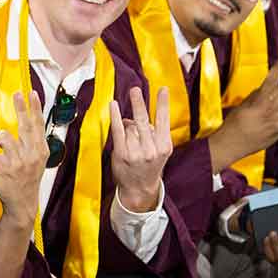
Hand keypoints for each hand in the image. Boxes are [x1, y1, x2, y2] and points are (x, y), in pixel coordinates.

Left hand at [0, 91, 45, 223]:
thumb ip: (33, 142)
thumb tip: (28, 121)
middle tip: (17, 94)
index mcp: (40, 150)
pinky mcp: (3, 169)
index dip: (35, 108)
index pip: (38, 125)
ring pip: (5, 137)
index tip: (32, 93)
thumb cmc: (28, 179)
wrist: (23, 203)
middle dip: (21, 109)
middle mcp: (31, 154)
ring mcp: (17, 162)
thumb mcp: (37, 160)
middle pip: (25, 126)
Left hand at [109, 86, 172, 213]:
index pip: (164, 120)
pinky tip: (113, 106)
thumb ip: (153, 132)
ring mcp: (136, 152)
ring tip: (131, 131)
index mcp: (164, 146)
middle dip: (139, 103)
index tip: (163, 89)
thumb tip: (134, 117)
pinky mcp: (122, 154)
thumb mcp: (159, 150)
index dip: (163, 104)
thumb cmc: (149, 166)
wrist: (140, 188)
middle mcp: (151, 149)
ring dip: (129, 125)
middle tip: (135, 90)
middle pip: (144, 121)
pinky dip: (115, 117)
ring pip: (131, 127)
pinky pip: (118, 130)